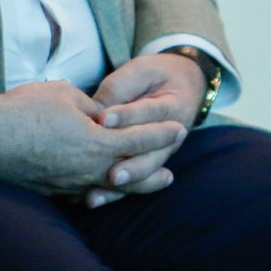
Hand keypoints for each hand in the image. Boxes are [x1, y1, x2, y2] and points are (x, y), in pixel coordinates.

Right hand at [0, 80, 186, 199]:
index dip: (161, 132)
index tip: (179, 127)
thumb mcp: (66, 95)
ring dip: (134, 185)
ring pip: (111, 188)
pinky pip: (83, 192)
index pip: (140, 138)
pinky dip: (99, 189)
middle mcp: (89, 169)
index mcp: (98, 143)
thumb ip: (91, 108)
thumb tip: (100, 117)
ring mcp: (70, 184)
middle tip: (172, 171)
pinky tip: (101, 187)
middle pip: (133, 174)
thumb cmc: (26, 109)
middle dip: (155, 169)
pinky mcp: (52, 191)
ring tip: (149, 184)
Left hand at [82, 52, 208, 206]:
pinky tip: (88, 200)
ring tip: (94, 197)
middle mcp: (170, 138)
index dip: (126, 116)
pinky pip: (131, 181)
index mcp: (172, 108)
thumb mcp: (143, 70)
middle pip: (151, 156)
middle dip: (130, 167)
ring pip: (140, 174)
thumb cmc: (156, 76)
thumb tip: (98, 107)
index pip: (148, 112)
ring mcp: (159, 154)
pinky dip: (111, 193)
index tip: (102, 119)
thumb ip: (122, 86)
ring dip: (119, 190)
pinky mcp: (145, 162)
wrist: (181, 86)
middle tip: (111, 174)